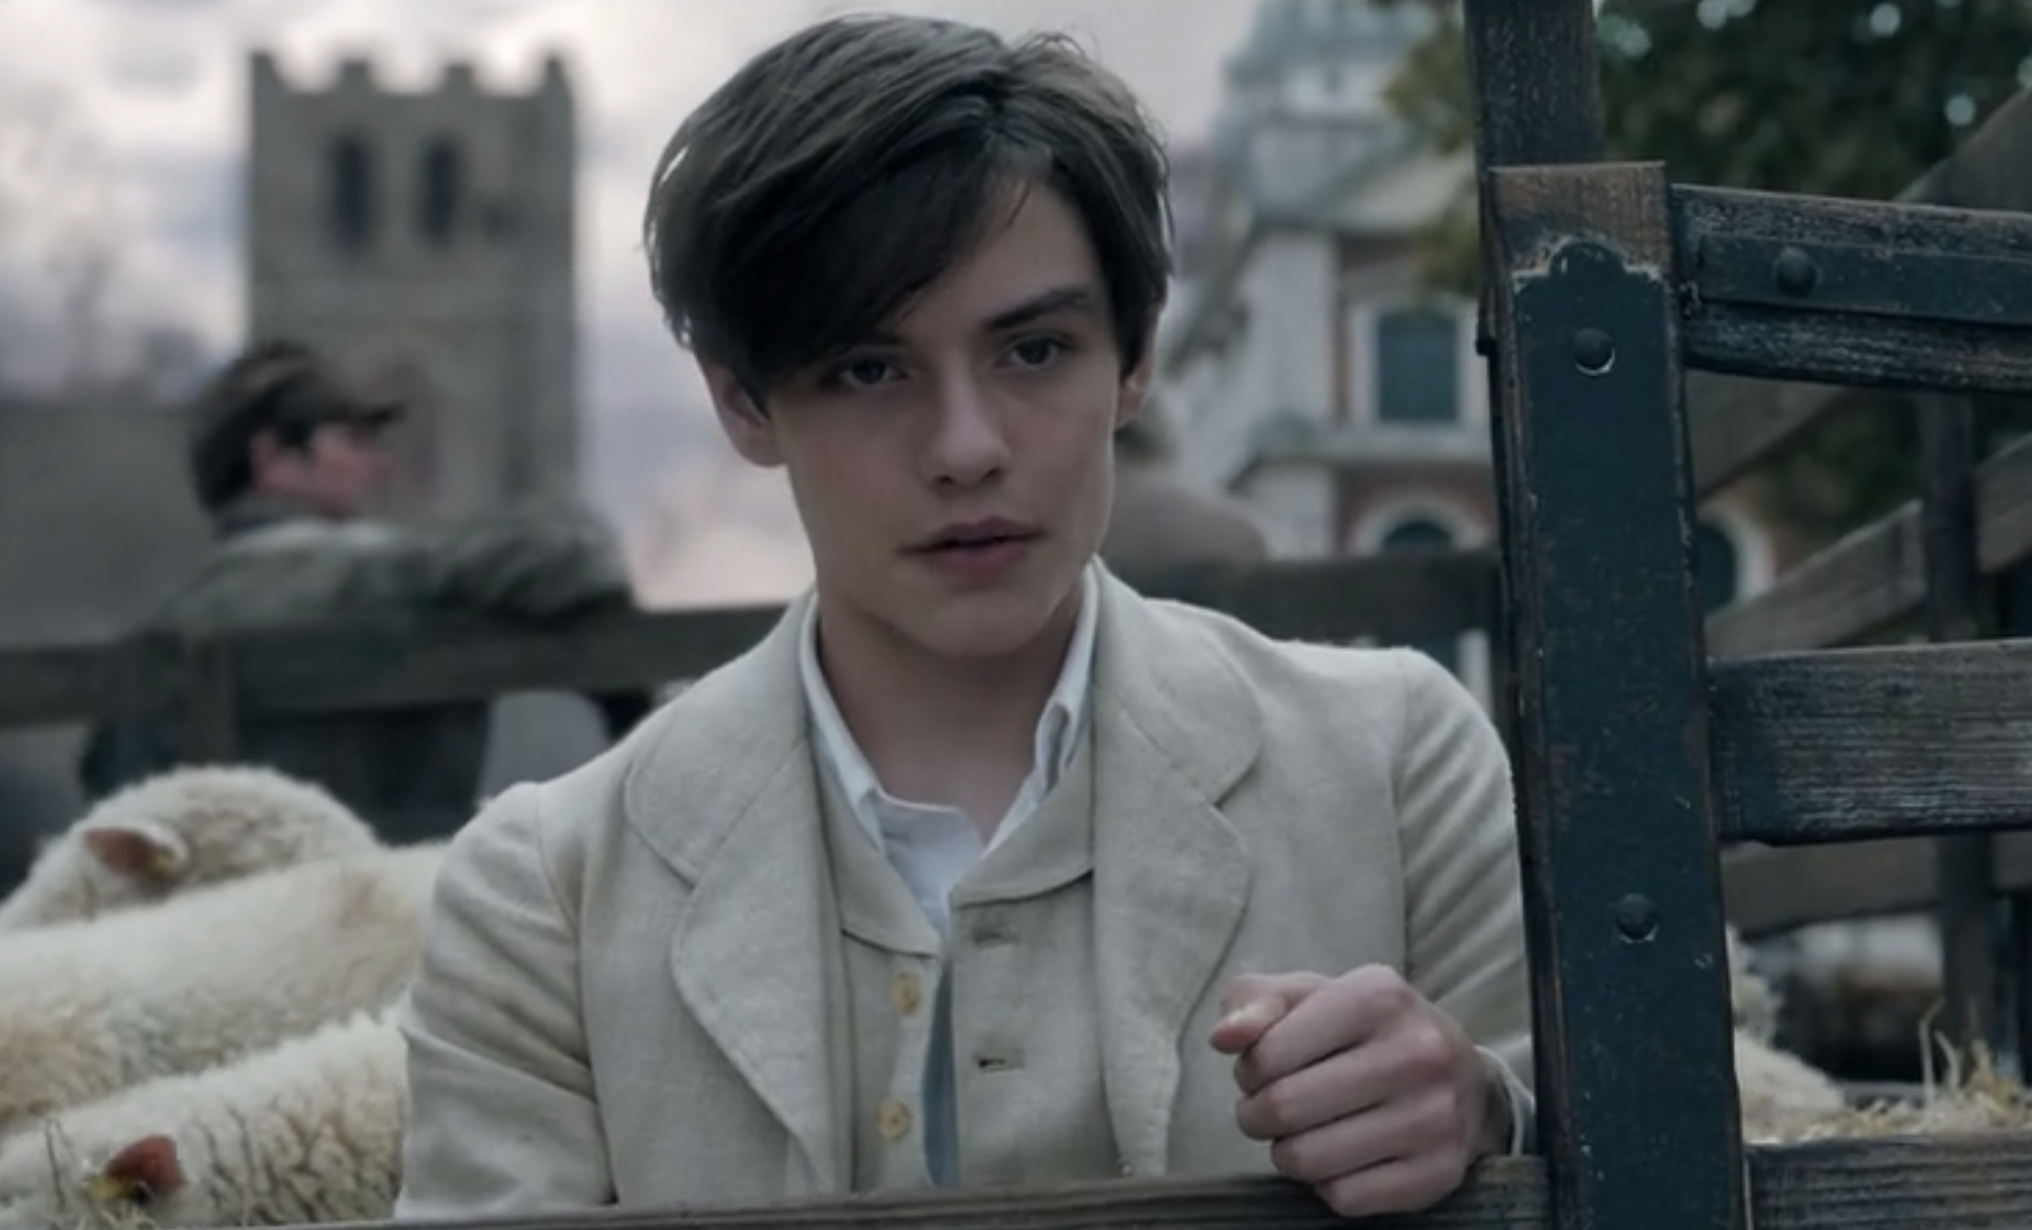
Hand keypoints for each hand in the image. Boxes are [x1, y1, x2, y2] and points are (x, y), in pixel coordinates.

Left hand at [1209, 966, 1509, 1217]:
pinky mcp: (1439, 1172)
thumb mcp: (1308, 996)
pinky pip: (1344, 1198)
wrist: (1460, 1074)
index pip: (1267, 1054)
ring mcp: (1435, 1116)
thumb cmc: (1362, 1029)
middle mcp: (1417, 1052)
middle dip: (1257, 1115)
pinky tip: (1340, 1157)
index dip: (1248, 1070)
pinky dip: (1326, 1184)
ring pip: (1309, 1160)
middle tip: (1270, 1109)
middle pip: (1284, 1109)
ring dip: (1287, 1152)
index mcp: (1378, 996)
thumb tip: (1224, 1038)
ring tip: (1302, 1132)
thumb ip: (1255, 1004)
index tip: (1262, 1070)